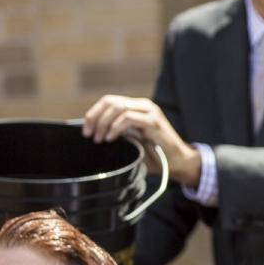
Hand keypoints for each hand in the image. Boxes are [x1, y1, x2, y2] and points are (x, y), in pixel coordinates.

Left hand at [81, 95, 201, 186]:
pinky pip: (128, 118)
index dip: (93, 114)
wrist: (178, 163)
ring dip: (104, 123)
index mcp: (136, 108)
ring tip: (100, 138)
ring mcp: (149, 111)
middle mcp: (143, 105)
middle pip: (110, 102)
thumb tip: (94, 132)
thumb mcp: (131, 141)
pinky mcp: (154, 121)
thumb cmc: (155, 155)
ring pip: (117, 107)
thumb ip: (117, 133)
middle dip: (95, 118)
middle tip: (90, 135)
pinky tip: (112, 138)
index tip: (86, 130)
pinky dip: (116, 127)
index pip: (108, 101)